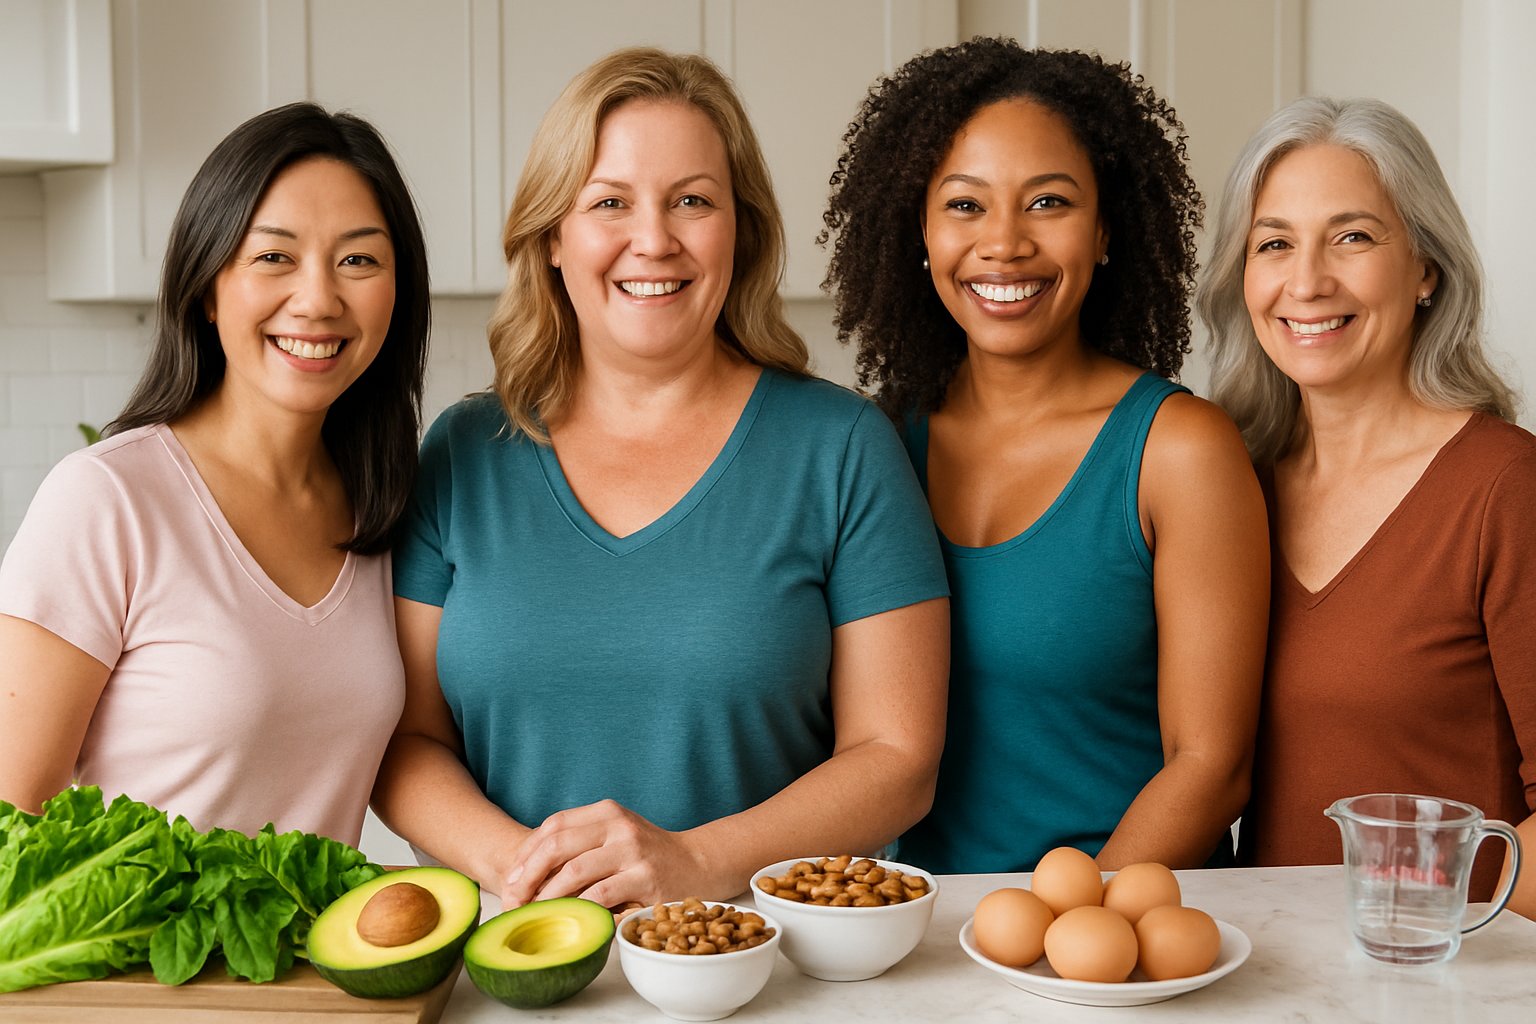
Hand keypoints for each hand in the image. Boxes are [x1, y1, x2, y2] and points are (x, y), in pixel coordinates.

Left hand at [498, 799, 725, 909]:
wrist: (699, 864)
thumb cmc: (649, 855)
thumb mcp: (616, 836)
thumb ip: (580, 844)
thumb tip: (527, 873)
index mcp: (607, 811)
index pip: (553, 826)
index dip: (526, 854)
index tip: (510, 881)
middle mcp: (619, 826)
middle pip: (557, 846)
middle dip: (527, 877)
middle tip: (513, 902)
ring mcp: (633, 852)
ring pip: (575, 873)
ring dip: (547, 898)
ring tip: (534, 916)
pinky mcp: (646, 880)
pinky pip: (601, 897)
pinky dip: (579, 910)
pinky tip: (569, 921)